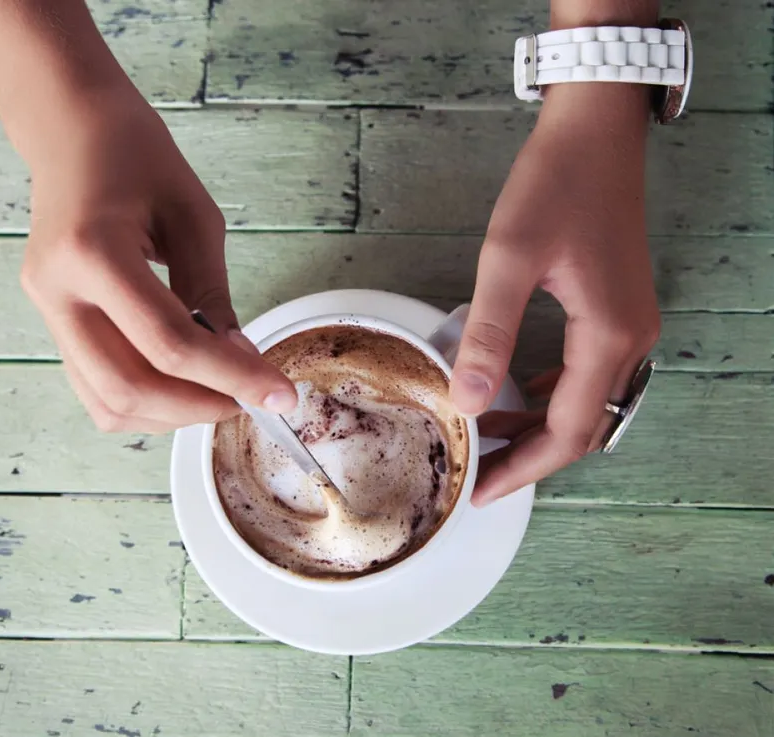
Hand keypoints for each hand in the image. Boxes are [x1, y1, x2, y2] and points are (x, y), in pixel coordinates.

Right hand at [19, 81, 296, 431]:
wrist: (69, 129)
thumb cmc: (135, 156)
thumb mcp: (194, 217)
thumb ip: (213, 295)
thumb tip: (240, 362)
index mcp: (92, 253)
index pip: (170, 344)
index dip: (231, 377)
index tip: (278, 394)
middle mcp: (57, 291)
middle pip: (128, 388)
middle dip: (198, 407)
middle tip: (248, 398)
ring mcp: (45, 310)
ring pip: (106, 402)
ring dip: (169, 414)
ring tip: (216, 392)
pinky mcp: (49, 321)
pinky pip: (94, 387)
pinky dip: (143, 400)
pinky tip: (181, 383)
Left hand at [450, 84, 660, 504]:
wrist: (595, 131)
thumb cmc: (556, 184)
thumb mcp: (510, 258)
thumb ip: (489, 333)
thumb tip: (467, 401)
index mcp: (610, 336)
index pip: (568, 431)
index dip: (523, 468)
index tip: (481, 492)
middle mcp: (631, 339)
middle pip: (583, 426)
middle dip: (530, 456)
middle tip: (478, 472)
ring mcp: (630, 324)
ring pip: (586, 402)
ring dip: (540, 426)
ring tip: (487, 436)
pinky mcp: (617, 308)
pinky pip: (587, 372)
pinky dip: (551, 393)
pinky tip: (517, 391)